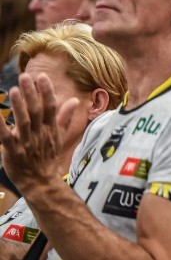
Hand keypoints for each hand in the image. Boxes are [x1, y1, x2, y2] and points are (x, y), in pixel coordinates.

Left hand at [0, 74, 76, 193]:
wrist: (41, 182)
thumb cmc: (47, 158)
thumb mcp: (59, 137)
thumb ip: (64, 117)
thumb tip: (74, 101)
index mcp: (50, 129)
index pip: (50, 107)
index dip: (46, 91)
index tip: (41, 76)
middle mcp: (39, 133)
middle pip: (36, 111)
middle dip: (31, 94)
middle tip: (25, 76)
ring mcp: (26, 143)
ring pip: (23, 122)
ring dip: (19, 106)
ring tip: (14, 90)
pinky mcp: (12, 151)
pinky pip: (5, 137)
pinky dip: (1, 126)